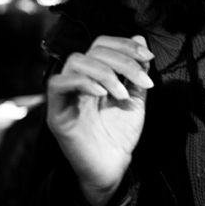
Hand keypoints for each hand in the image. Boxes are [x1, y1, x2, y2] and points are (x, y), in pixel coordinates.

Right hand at [46, 35, 154, 205]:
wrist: (113, 167)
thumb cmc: (120, 135)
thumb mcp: (135, 99)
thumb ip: (135, 72)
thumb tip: (139, 38)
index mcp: (95, 75)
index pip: (102, 44)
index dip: (124, 45)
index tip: (148, 57)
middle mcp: (78, 81)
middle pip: (92, 50)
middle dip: (122, 60)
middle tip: (142, 79)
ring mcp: (65, 96)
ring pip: (76, 62)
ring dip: (105, 72)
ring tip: (122, 94)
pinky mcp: (56, 113)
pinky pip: (58, 84)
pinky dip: (82, 82)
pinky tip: (102, 94)